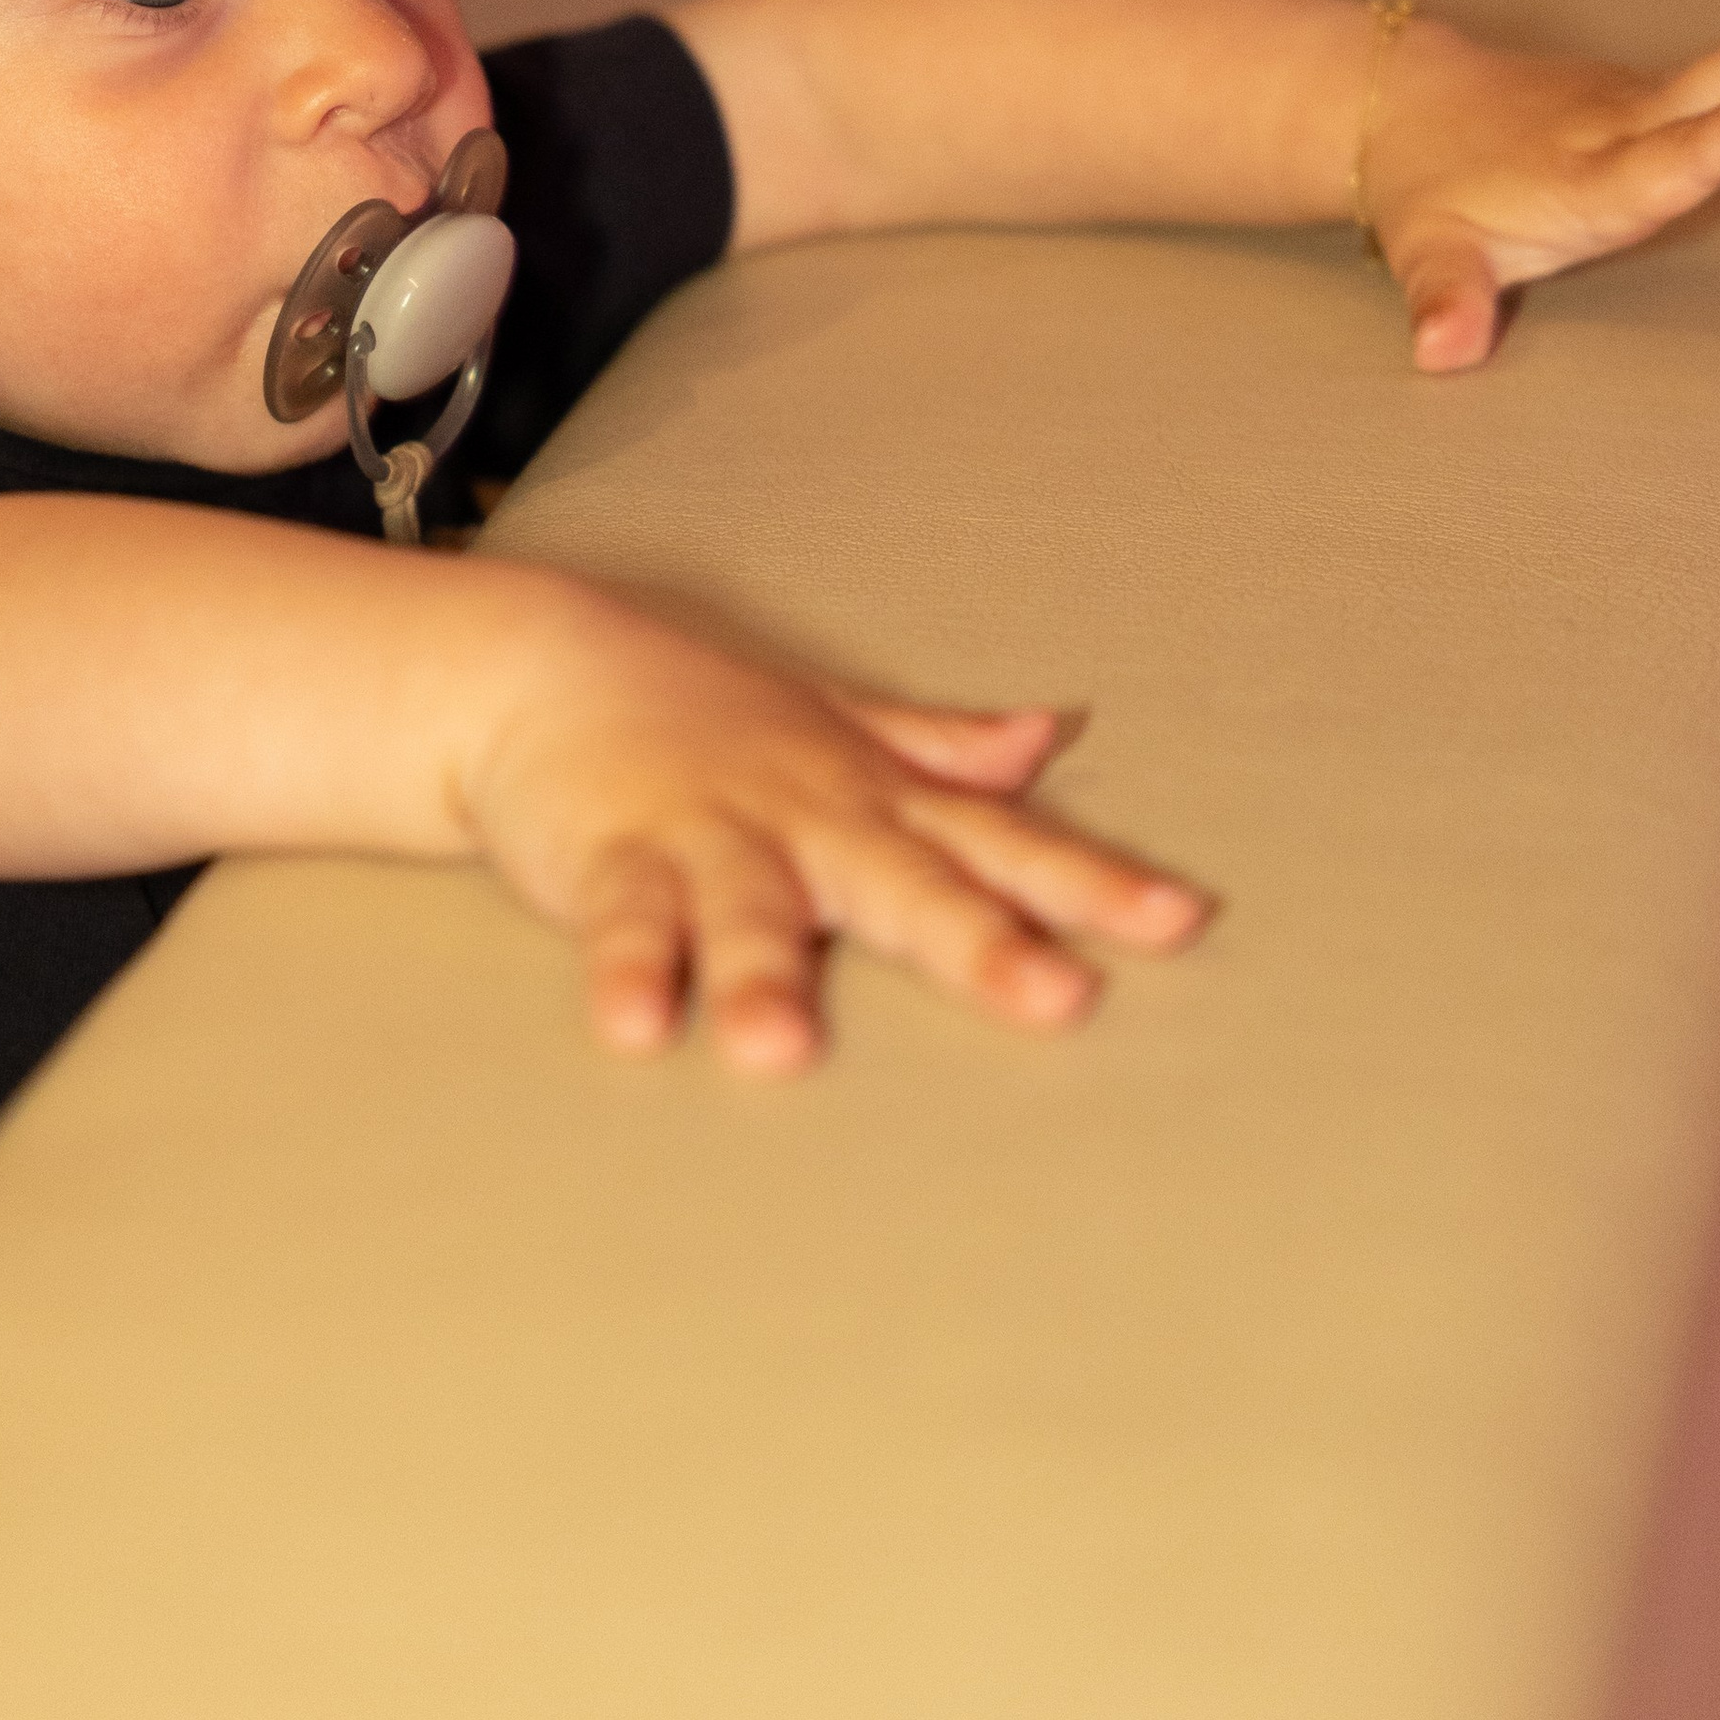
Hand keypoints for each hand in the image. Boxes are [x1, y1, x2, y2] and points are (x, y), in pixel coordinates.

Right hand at [459, 596, 1209, 1078]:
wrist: (541, 664)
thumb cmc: (700, 713)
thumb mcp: (835, 725)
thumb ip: (939, 747)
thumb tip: (1051, 737)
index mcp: (870, 798)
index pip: (1002, 843)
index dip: (1091, 883)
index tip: (1178, 920)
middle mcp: (804, 819)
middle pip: (904, 887)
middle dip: (979, 944)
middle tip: (1056, 999)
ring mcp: (706, 837)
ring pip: (749, 914)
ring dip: (767, 979)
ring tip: (786, 1055)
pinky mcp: (611, 859)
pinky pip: (623, 922)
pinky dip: (627, 970)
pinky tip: (637, 1028)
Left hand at [1364, 21, 1719, 371]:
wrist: (1408, 101)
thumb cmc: (1430, 190)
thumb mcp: (1429, 252)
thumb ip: (1447, 300)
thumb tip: (1441, 353)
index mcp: (1588, 176)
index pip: (1665, 162)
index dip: (1719, 146)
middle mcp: (1628, 125)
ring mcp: (1647, 98)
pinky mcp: (1660, 89)